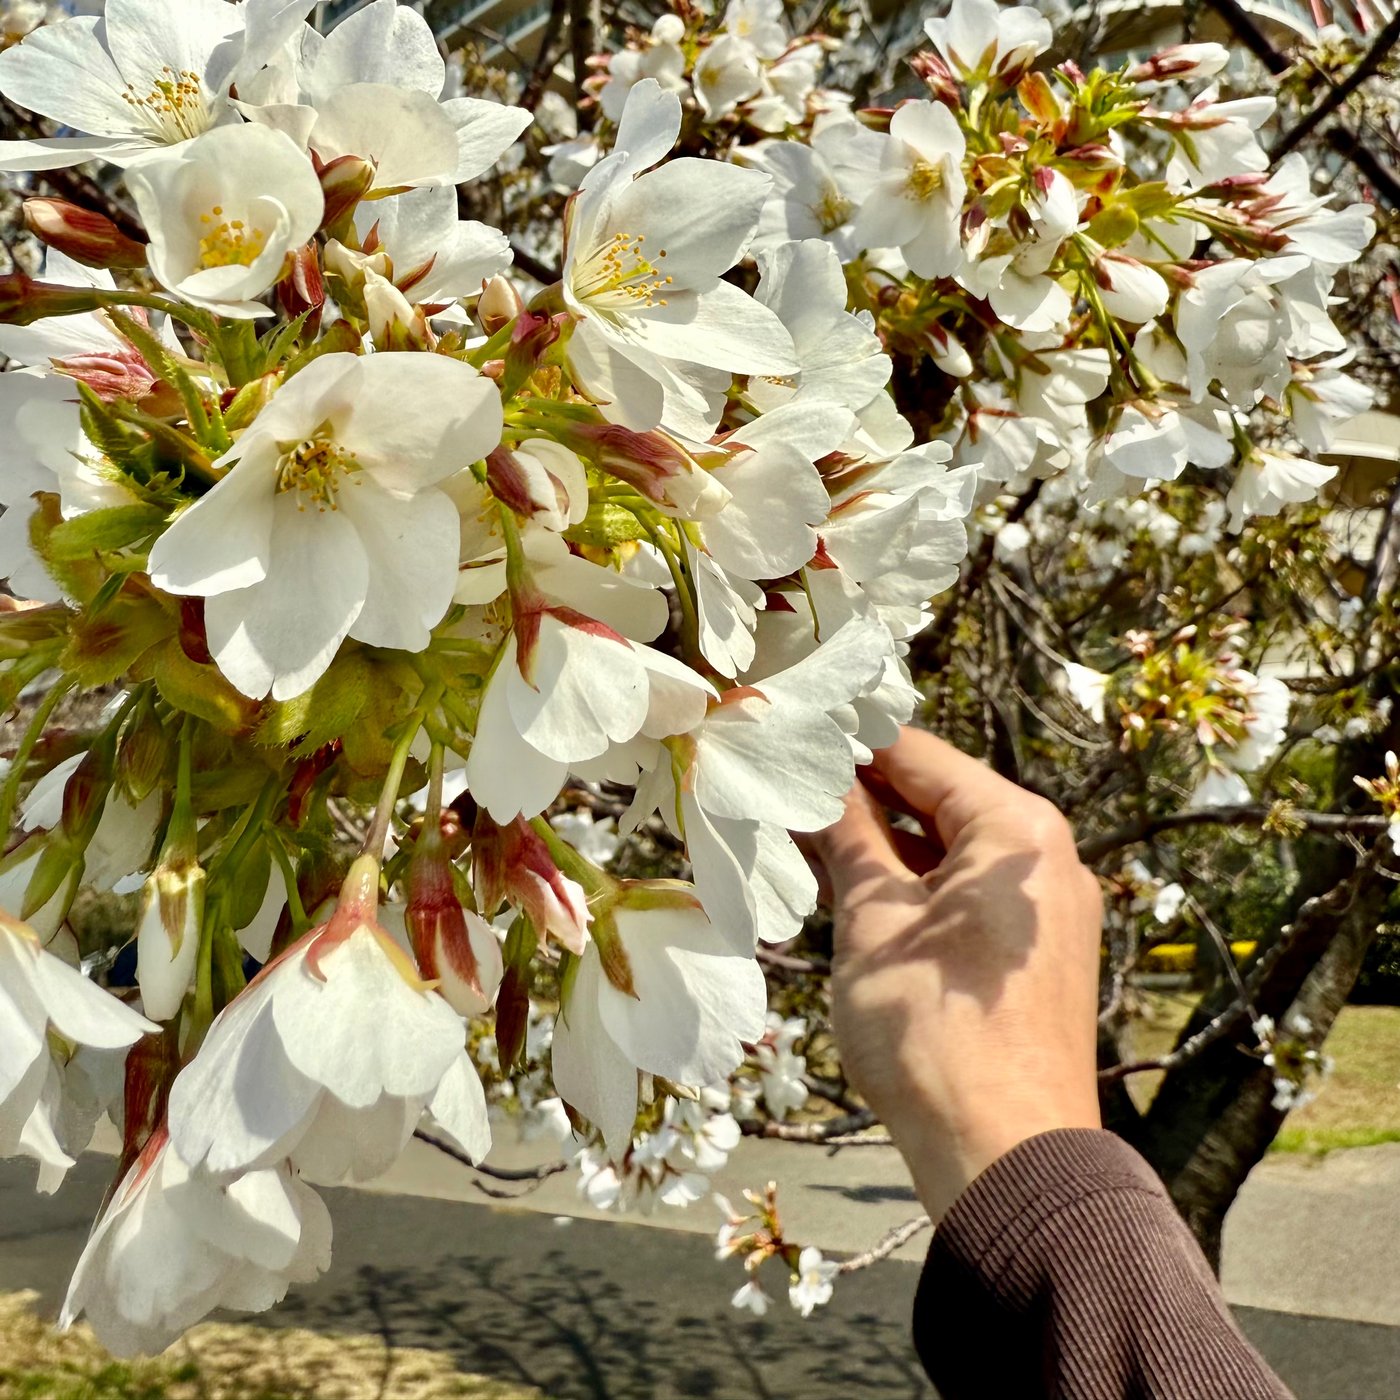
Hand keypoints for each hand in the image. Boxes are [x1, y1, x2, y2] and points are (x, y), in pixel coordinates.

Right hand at [810, 727, 1103, 1223]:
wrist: (1005, 1156)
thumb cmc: (932, 1028)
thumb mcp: (873, 920)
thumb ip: (848, 837)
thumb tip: (817, 781)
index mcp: (1017, 830)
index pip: (919, 756)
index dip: (848, 743)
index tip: (789, 731)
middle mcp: (1045, 859)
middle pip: (938, 800)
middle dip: (861, 795)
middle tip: (785, 788)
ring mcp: (1047, 910)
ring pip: (950, 852)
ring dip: (882, 845)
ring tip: (804, 838)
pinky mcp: (1035, 955)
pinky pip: (966, 896)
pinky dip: (913, 888)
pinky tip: (852, 891)